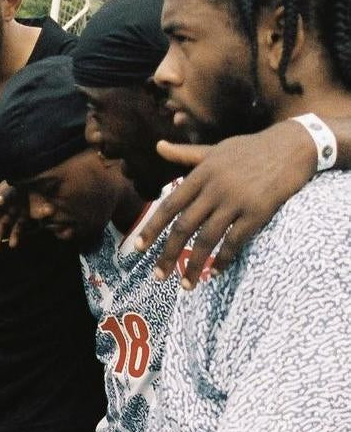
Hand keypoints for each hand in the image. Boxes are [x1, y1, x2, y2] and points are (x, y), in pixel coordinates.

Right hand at [0, 180, 26, 256]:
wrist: (45, 183)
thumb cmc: (25, 183)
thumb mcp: (14, 186)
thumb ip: (5, 194)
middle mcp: (2, 206)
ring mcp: (13, 213)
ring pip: (2, 228)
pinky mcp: (24, 218)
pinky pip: (17, 229)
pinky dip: (14, 236)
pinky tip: (13, 244)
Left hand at [133, 121, 316, 287]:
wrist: (293, 145)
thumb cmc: (250, 148)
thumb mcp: (215, 148)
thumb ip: (185, 154)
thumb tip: (157, 146)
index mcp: (201, 174)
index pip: (169, 205)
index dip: (152, 228)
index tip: (138, 248)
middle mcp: (214, 188)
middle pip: (184, 227)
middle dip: (168, 254)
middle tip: (158, 276)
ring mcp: (236, 200)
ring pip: (207, 239)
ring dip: (194, 265)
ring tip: (185, 285)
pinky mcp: (258, 212)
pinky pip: (235, 241)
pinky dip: (222, 259)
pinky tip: (214, 272)